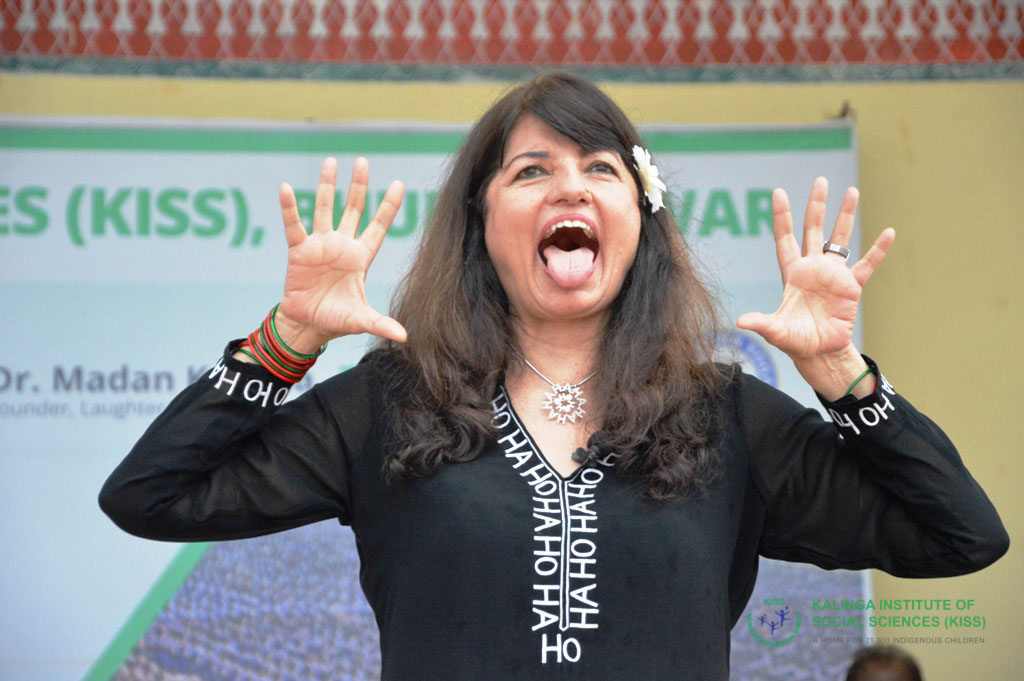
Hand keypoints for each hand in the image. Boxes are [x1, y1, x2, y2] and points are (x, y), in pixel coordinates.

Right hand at [274, 157, 406, 352]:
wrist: (307, 325)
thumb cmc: (336, 320)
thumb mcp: (361, 320)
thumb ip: (381, 324)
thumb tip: (404, 337)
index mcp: (361, 258)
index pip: (378, 227)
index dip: (388, 207)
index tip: (400, 183)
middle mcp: (342, 246)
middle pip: (353, 209)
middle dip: (358, 187)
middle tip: (363, 162)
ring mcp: (320, 245)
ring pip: (324, 208)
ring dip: (327, 186)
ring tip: (331, 161)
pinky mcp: (299, 251)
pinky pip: (293, 225)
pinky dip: (289, 208)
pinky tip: (286, 188)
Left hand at [736, 178, 893, 362]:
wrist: (819, 353)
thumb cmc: (794, 340)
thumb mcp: (775, 331)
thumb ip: (760, 323)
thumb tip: (739, 322)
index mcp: (792, 274)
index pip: (784, 239)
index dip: (782, 217)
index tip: (778, 192)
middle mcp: (812, 268)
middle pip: (813, 230)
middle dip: (816, 206)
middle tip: (819, 180)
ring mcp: (833, 276)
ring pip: (840, 240)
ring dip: (845, 216)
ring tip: (851, 191)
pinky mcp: (852, 288)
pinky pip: (867, 265)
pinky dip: (878, 250)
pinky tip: (889, 232)